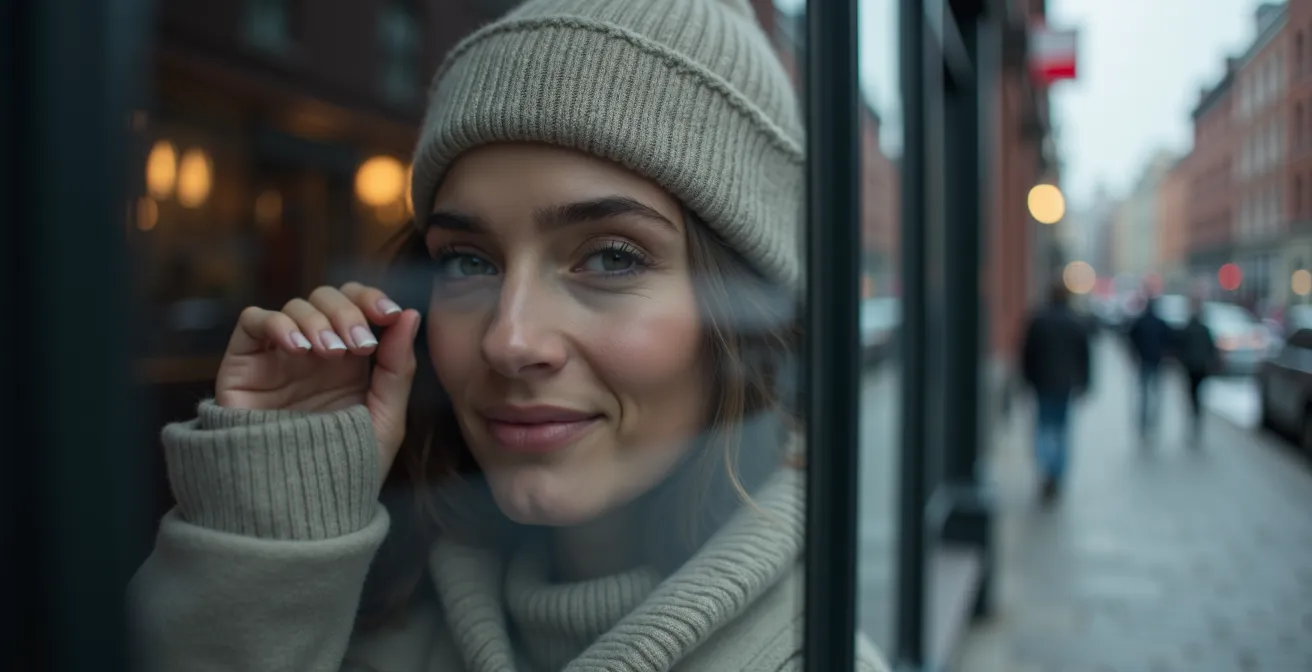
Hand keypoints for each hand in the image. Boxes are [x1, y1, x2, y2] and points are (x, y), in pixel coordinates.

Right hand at [215, 282, 421, 475]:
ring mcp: (279, 356)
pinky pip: (253, 321)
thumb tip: (411, 314)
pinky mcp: (244, 365)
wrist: (297, 507)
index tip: (389, 315)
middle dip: (347, 313)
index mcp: (351, 360)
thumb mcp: (384, 419)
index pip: (358, 305)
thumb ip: (398, 368)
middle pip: (327, 298)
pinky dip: (276, 324)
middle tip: (357, 346)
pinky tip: (297, 349)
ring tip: (328, 353)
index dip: (372, 299)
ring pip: (294, 305)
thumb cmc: (344, 468)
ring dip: (317, 321)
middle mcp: (314, 352)